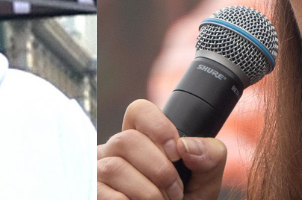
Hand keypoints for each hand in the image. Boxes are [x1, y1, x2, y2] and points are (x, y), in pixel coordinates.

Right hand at [97, 100, 226, 199]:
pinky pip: (106, 194)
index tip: (177, 153)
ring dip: (147, 192)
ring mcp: (98, 171)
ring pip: (115, 167)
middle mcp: (114, 150)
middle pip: (127, 140)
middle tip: (176, 193)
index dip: (158, 127)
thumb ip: (209, 156)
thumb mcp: (205, 180)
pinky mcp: (92, 192)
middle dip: (159, 170)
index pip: (139, 111)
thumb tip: (186, 146)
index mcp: (142, 138)